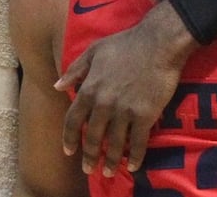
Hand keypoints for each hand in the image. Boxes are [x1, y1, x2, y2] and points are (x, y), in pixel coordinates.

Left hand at [54, 3, 196, 176]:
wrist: (158, 43)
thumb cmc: (126, 43)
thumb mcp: (94, 51)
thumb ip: (75, 70)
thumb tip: (57, 86)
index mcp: (89, 89)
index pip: (72, 121)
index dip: (69, 138)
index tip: (69, 151)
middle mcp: (103, 104)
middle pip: (92, 137)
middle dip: (90, 156)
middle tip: (89, 169)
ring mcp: (124, 112)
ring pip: (114, 144)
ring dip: (111, 161)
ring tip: (109, 173)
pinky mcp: (145, 116)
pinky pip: (138, 142)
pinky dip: (136, 157)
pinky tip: (133, 166)